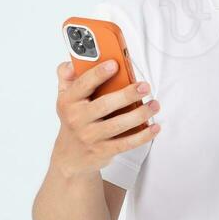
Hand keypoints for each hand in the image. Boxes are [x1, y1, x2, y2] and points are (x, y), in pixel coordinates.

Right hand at [50, 60, 158, 178]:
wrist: (70, 156)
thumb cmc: (73, 119)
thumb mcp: (65, 97)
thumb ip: (67, 77)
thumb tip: (72, 63)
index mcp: (69, 101)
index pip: (83, 85)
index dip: (98, 74)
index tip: (115, 64)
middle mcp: (77, 119)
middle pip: (105, 105)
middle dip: (127, 94)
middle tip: (144, 86)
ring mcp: (90, 136)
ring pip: (118, 124)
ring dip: (140, 114)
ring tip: (154, 104)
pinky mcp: (103, 151)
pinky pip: (126, 143)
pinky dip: (142, 136)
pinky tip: (154, 127)